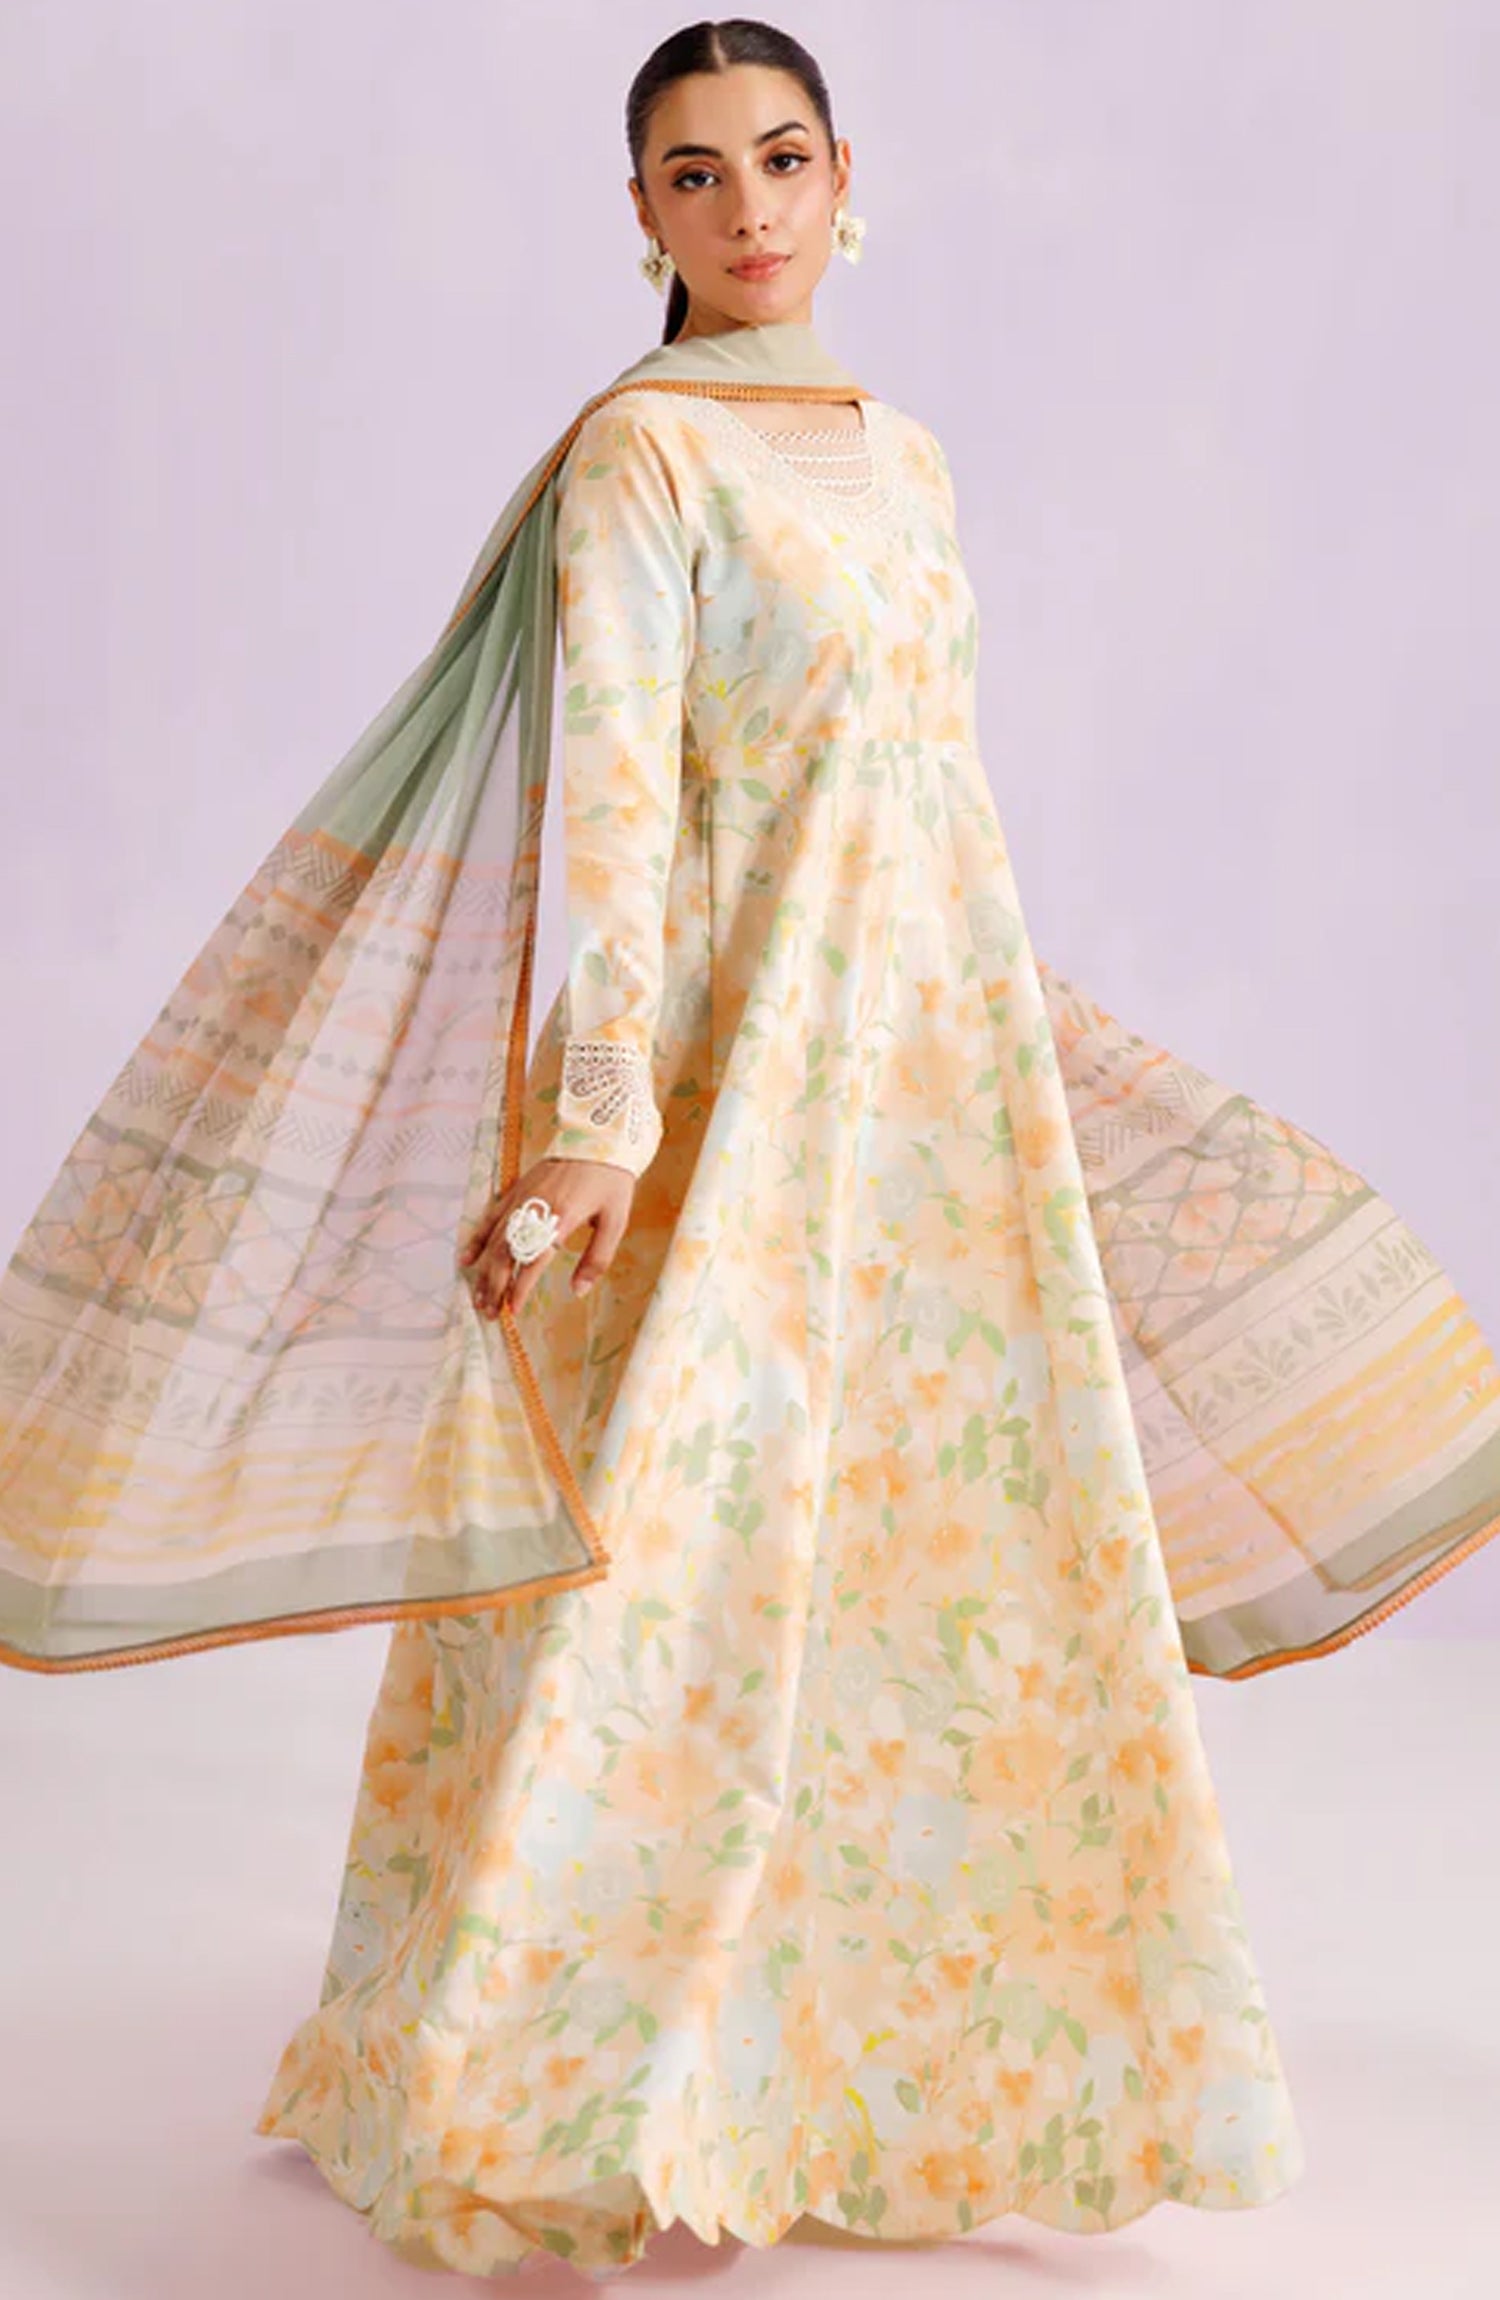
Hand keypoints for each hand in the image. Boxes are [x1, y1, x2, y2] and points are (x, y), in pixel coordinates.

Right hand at [459, 1157, 635, 1317]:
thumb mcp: (615, 1221)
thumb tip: (577, 1291)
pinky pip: (490, 1217)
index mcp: (560, 1219)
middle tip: (488, 1313)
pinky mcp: (516, 1189)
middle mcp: (534, 1209)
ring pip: (494, 1240)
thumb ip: (596, 1259)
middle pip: (505, 1253)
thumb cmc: (611, 1181)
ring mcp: (521, 1198)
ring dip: (484, 1271)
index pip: (532, 1261)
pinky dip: (477, 1239)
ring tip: (478, 1297)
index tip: (512, 1310)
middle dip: (494, 1286)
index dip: (520, 1288)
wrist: (599, 1138)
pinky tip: (466, 1259)